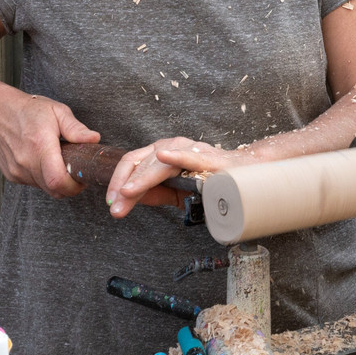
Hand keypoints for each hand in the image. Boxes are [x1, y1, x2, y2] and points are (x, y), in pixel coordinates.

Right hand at [0, 93, 99, 197]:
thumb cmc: (28, 110)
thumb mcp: (57, 111)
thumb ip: (76, 128)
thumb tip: (94, 139)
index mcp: (40, 145)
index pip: (58, 181)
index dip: (75, 186)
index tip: (83, 177)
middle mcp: (26, 162)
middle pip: (54, 189)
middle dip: (70, 185)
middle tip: (76, 170)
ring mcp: (16, 171)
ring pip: (44, 188)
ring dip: (56, 181)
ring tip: (59, 161)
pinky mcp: (11, 175)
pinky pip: (33, 184)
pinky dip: (43, 178)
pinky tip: (44, 162)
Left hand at [105, 138, 259, 217]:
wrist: (244, 172)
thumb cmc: (210, 179)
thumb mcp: (175, 190)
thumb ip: (155, 193)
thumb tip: (129, 199)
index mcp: (161, 153)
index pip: (132, 164)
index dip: (117, 183)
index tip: (111, 204)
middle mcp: (171, 146)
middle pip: (140, 164)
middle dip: (125, 188)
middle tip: (116, 209)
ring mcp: (189, 148)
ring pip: (158, 163)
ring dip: (142, 180)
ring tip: (128, 193)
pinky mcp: (208, 157)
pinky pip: (189, 156)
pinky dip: (176, 156)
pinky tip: (163, 157)